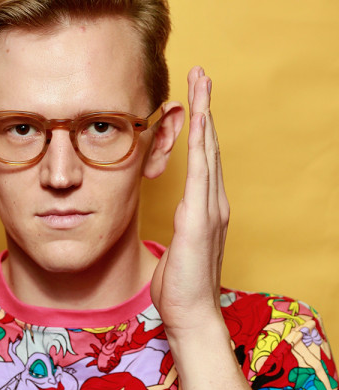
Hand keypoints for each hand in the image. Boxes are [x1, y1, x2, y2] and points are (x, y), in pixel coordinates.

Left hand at [150, 66, 229, 336]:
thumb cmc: (181, 286)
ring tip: (200, 82)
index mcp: (205, 209)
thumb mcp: (178, 248)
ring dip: (204, 114)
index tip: (193, 100)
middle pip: (210, 146)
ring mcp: (210, 209)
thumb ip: (181, 228)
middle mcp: (213, 203)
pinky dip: (202, 143)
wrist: (193, 315)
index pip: (204, 159)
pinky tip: (199, 119)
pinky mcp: (200, 219)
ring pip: (209, 151)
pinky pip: (201, 172)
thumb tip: (176, 220)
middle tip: (200, 74)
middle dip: (205, 108)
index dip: (200, 127)